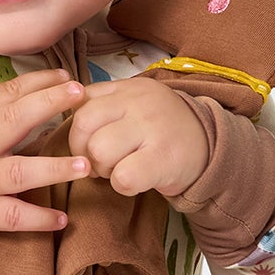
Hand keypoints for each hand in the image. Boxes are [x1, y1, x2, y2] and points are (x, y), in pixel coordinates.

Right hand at [0, 69, 89, 233]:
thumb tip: (32, 97)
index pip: (6, 94)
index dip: (36, 82)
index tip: (65, 76)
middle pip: (12, 121)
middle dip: (46, 104)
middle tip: (79, 95)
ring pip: (18, 173)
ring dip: (52, 169)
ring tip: (85, 165)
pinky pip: (12, 216)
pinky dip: (37, 219)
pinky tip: (62, 219)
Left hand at [66, 77, 208, 197]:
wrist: (211, 146)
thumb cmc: (161, 130)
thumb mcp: (134, 105)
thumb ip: (102, 104)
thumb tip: (63, 112)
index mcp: (127, 88)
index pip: (80, 103)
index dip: (77, 131)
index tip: (91, 144)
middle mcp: (138, 102)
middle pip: (83, 126)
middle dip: (84, 151)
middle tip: (102, 162)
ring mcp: (152, 128)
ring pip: (99, 151)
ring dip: (103, 170)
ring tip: (120, 170)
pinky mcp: (163, 158)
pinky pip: (122, 177)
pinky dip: (122, 186)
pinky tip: (135, 181)